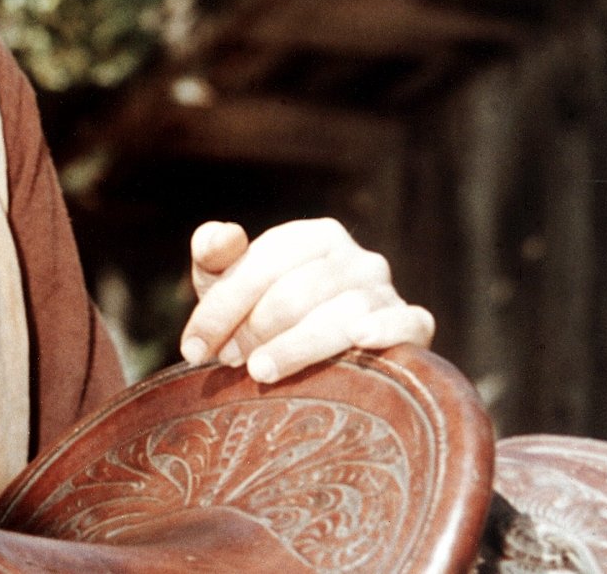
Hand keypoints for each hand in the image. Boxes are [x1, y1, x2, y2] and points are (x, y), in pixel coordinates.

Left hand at [177, 218, 433, 383]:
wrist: (325, 358)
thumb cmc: (265, 314)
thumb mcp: (231, 283)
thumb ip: (214, 255)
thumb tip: (222, 238)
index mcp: (313, 237)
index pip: (261, 267)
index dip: (221, 308)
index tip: (193, 348)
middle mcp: (356, 258)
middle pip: (296, 292)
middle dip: (254, 329)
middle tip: (228, 362)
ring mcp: (387, 292)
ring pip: (341, 313)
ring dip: (296, 344)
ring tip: (260, 370)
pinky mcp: (414, 325)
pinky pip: (409, 323)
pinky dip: (388, 329)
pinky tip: (361, 338)